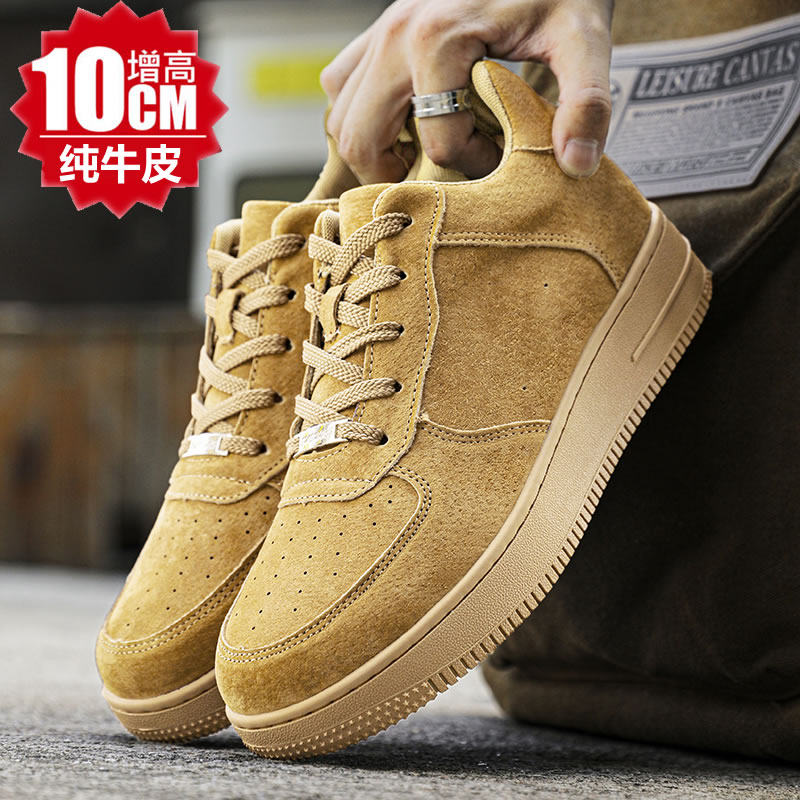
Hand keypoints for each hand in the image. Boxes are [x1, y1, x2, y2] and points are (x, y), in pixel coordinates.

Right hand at [322, 0, 613, 182]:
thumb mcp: (583, 36)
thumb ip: (585, 100)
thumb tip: (576, 163)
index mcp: (436, 41)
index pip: (439, 145)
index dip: (476, 164)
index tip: (502, 153)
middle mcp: (394, 38)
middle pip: (362, 140)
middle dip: (399, 174)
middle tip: (442, 177)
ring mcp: (378, 34)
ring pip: (341, 117)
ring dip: (374, 148)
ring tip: (420, 153)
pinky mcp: (375, 34)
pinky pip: (343, 87)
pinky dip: (362, 117)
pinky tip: (402, 122)